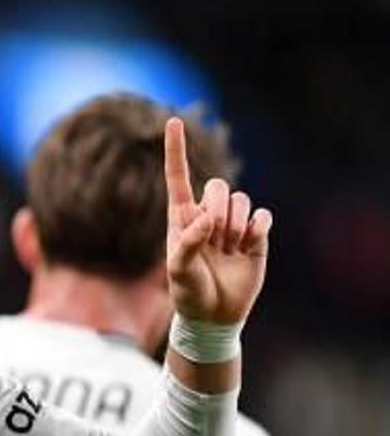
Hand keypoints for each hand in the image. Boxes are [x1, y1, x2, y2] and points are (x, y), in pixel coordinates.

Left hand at [164, 117, 271, 324]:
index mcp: (182, 216)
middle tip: (214, 241)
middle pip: (219, 186)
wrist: (213, 316)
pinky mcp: (256, 235)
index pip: (179, 176)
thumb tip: (206, 218)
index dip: (176, 149)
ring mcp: (233, 224)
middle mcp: (207, 215)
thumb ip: (187, 243)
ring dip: (236, 226)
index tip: (173, 120)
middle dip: (218, 211)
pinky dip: (257, 229)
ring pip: (242, 200)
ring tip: (228, 250)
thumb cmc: (188, 292)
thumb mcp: (178, 271)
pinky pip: (263, 216)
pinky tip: (248, 245)